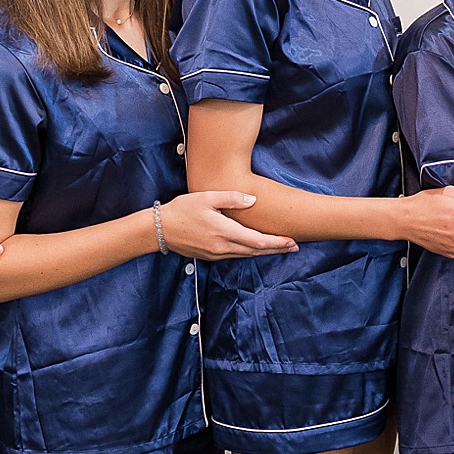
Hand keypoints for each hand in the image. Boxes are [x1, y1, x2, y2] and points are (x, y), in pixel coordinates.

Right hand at [161, 191, 299, 259]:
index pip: (258, 241)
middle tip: (294, 247)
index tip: (292, 241)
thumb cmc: (182, 210)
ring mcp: (216, 254)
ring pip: (246, 255)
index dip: (277, 242)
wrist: (158, 229)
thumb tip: (253, 201)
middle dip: (277, 249)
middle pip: (256, 251)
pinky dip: (250, 253)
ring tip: (281, 248)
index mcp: (224, 232)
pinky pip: (235, 256)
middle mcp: (222, 247)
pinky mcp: (210, 256)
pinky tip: (256, 249)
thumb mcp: (206, 197)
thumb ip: (232, 198)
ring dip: (265, 252)